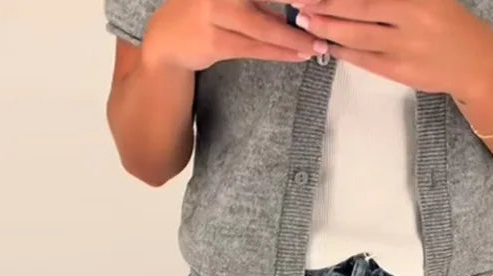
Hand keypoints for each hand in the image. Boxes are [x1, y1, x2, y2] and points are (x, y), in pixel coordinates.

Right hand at [142, 0, 325, 70]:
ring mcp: (213, 12)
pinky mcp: (213, 41)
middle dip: (298, 3)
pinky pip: (254, 48)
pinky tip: (298, 54)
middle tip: (324, 10)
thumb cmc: (207, 12)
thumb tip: (300, 3)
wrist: (168, 39)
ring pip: (262, 28)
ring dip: (293, 39)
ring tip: (317, 45)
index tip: (317, 0)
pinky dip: (279, 52)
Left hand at [292, 0, 490, 94]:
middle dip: (327, 4)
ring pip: (358, 36)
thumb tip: (354, 0)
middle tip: (300, 1)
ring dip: (328, 28)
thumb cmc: (446, 22)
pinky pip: (365, 60)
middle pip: (360, 7)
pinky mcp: (401, 72)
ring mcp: (406, 47)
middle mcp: (413, 18)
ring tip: (306, 20)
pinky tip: (327, 43)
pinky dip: (343, 51)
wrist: (474, 63)